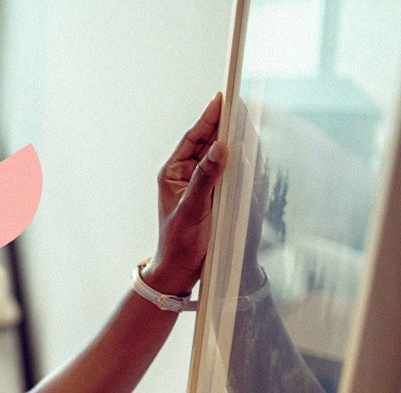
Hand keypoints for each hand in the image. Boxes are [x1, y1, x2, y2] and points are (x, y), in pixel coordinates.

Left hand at [146, 93, 227, 294]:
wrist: (181, 268)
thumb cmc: (180, 241)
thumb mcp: (193, 208)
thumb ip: (206, 177)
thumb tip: (220, 147)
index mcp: (172, 172)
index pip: (193, 138)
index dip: (208, 117)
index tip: (222, 97)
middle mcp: (184, 173)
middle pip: (206, 141)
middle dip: (222, 122)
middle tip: (240, 101)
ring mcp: (198, 182)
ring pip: (216, 153)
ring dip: (230, 137)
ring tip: (245, 118)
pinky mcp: (211, 193)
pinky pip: (225, 169)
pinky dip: (236, 158)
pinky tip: (246, 147)